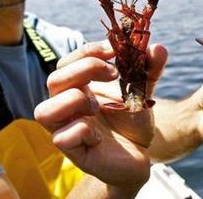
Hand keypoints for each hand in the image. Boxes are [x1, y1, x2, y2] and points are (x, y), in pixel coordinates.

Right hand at [34, 40, 167, 194]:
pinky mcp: (75, 153)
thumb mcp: (142, 91)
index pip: (67, 62)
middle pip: (54, 80)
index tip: (113, 49)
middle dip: (85, 68)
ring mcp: (67, 130)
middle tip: (114, 72)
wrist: (140, 155)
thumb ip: (149, 70)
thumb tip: (158, 47)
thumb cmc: (131, 121)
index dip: (87, 51)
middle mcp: (67, 108)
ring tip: (97, 107)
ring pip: (44, 111)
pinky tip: (100, 136)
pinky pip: (62, 138)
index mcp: (78, 88)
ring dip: (74, 100)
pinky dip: (83, 131)